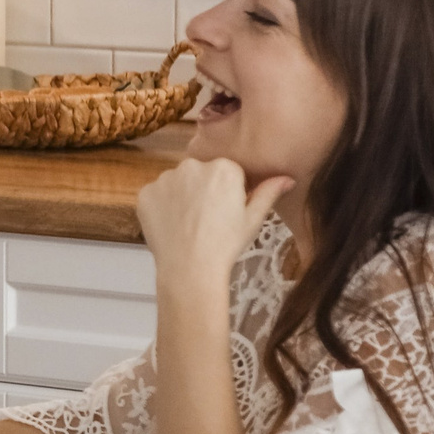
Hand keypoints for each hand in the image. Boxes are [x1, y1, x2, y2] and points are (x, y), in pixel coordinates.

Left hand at [136, 157, 290, 299]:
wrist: (190, 268)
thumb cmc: (226, 244)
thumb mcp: (253, 219)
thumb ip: (269, 193)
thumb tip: (288, 178)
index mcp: (223, 168)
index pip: (227, 172)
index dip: (228, 192)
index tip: (226, 211)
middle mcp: (192, 165)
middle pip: (200, 174)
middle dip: (203, 190)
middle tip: (207, 219)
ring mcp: (165, 178)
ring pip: (177, 183)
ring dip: (182, 197)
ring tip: (189, 225)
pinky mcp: (145, 192)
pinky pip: (156, 195)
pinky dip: (162, 207)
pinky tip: (171, 226)